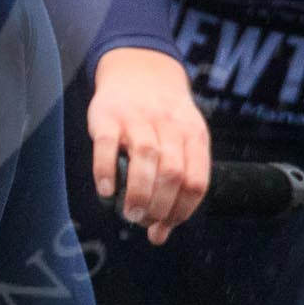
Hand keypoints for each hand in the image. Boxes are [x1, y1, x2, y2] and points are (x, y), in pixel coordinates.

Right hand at [88, 47, 210, 243]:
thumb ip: (175, 186)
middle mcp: (168, 125)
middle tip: (143, 221)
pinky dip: (106, 171)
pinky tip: (106, 191)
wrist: (139, 68)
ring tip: (130, 214)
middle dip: (159, 207)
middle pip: (172, 173)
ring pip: (145, 158)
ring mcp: (137, 118)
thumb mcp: (181, 141)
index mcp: (193, 135)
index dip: (182, 211)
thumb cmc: (162, 118)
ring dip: (139, 193)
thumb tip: (160, 235)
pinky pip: (107, 145)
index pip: (196, 181)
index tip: (164, 226)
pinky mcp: (108, 115)